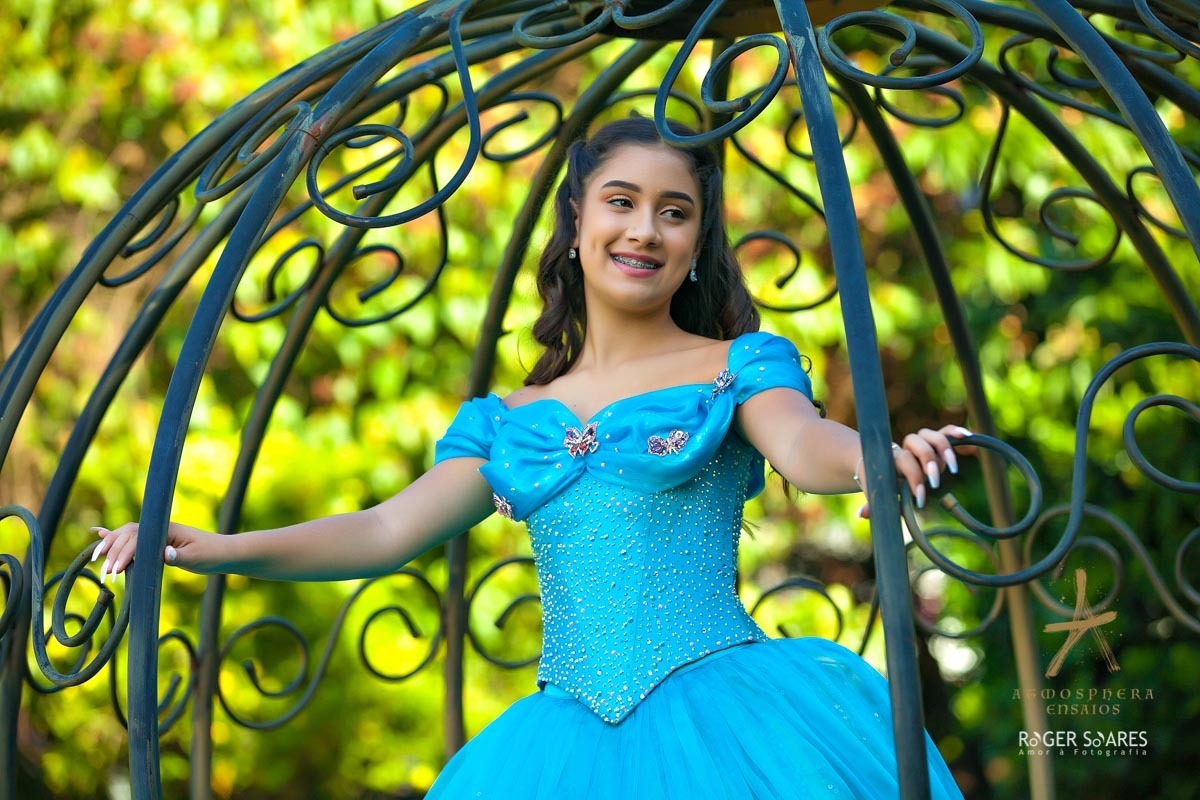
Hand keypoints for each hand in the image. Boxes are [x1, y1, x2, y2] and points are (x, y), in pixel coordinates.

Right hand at [90, 522, 205, 583]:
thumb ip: (179, 556)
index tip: (115, 569)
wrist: (222, 552)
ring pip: (127, 535)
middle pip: (128, 534)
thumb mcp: (196, 557)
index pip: (138, 538)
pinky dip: (116, 537)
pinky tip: (100, 534)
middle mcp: (159, 529)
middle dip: (113, 551)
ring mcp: (157, 534)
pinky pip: (133, 538)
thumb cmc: (211, 554)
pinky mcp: (156, 542)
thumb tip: (165, 554)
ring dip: (111, 545)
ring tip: (97, 559)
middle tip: (105, 571)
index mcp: (167, 530)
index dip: (125, 552)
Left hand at [859, 425, 974, 518]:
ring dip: (944, 450)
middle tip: (934, 482)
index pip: (905, 461)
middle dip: (928, 462)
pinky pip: (946, 431)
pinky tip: (967, 435)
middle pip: (918, 443)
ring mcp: (922, 442)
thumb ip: (874, 501)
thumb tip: (862, 514)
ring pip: (933, 435)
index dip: (914, 478)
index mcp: (895, 458)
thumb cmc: (886, 480)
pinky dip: (956, 431)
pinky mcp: (936, 441)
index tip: (921, 498)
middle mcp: (908, 447)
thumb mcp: (881, 490)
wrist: (886, 462)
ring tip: (953, 468)